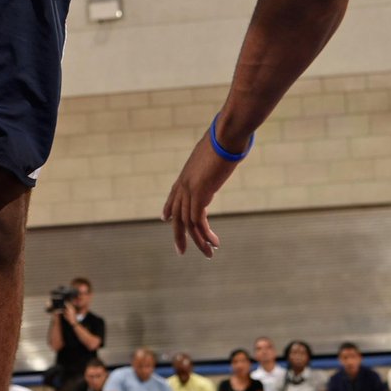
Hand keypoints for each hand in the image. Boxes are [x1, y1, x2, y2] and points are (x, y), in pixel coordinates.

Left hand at [162, 128, 240, 256]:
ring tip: (209, 255)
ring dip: (199, 241)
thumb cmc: (224, 140)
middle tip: (181, 251)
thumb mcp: (214, 153)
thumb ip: (212, 161)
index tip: (165, 219)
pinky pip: (198, 222)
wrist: (226, 135)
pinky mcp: (199, 194)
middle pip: (177, 215)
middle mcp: (184, 184)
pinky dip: (206, 235)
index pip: (173, 195)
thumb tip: (221, 155)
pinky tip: (215, 243)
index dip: (169, 208)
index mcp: (186, 174)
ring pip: (188, 223)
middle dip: (179, 235)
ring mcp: (190, 189)